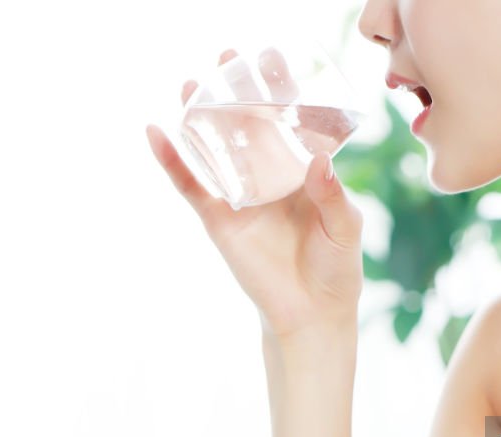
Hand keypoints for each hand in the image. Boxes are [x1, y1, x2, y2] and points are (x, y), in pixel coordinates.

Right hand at [146, 49, 363, 340]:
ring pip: (217, 148)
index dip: (281, 92)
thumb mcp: (344, 229)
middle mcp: (271, 177)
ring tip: (192, 84)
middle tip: (229, 58)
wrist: (311, 314)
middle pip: (249, 125)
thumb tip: (317, 161)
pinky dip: (173, 161)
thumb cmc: (336, 270)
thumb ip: (332, 196)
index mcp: (304, 173)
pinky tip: (156, 132)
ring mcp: (242, 196)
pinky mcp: (219, 220)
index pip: (290, 123)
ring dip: (202, 117)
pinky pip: (192, 186)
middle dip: (239, 92)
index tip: (273, 60)